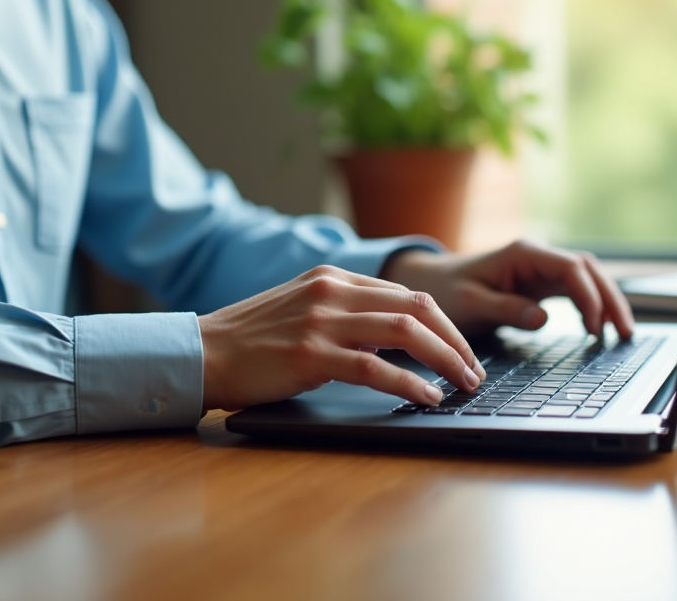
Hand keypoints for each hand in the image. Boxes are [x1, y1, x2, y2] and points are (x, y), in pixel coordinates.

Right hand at [199, 265, 486, 411]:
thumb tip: (394, 338)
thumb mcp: (303, 309)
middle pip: (417, 308)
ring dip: (444, 359)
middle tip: (474, 371)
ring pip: (405, 332)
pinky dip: (409, 382)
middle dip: (456, 341)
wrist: (203, 352)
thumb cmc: (252, 340)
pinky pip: (374, 367)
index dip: (445, 325)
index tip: (462, 351)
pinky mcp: (310, 355)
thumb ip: (345, 314)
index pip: (407, 295)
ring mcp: (321, 322)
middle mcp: (331, 293)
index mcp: (332, 279)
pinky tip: (427, 396)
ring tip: (463, 384)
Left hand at [379, 239, 634, 338]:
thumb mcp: (470, 304)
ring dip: (606, 301)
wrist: (429, 283)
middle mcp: (537, 256)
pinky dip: (591, 306)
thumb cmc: (444, 291)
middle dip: (610, 298)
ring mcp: (540, 268)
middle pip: (588, 269)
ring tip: (621, 334)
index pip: (571, 268)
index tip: (594, 327)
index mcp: (523, 253)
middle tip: (625, 333)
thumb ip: (506, 310)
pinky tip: (599, 329)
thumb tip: (544, 319)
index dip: (589, 296)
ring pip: (587, 278)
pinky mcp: (539, 282)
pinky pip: (575, 290)